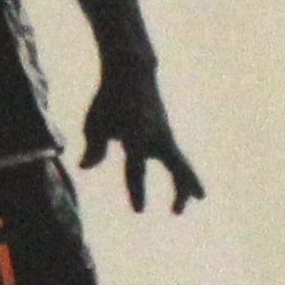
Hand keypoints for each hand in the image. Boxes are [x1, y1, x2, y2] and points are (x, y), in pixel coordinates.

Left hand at [78, 61, 202, 211]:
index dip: (137, 190)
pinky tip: (188, 187)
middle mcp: (155, 136)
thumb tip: (84, 167)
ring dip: (188, 182)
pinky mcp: (166, 134)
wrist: (132, 72)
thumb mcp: (95, 122)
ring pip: (181, 163)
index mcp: (136, 135)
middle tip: (177, 212)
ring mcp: (164, 134)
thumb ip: (93, 146)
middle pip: (174, 166)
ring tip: (200, 199)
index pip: (136, 169)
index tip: (140, 212)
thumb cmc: (109, 99)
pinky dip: (182, 171)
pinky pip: (176, 157)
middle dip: (177, 188)